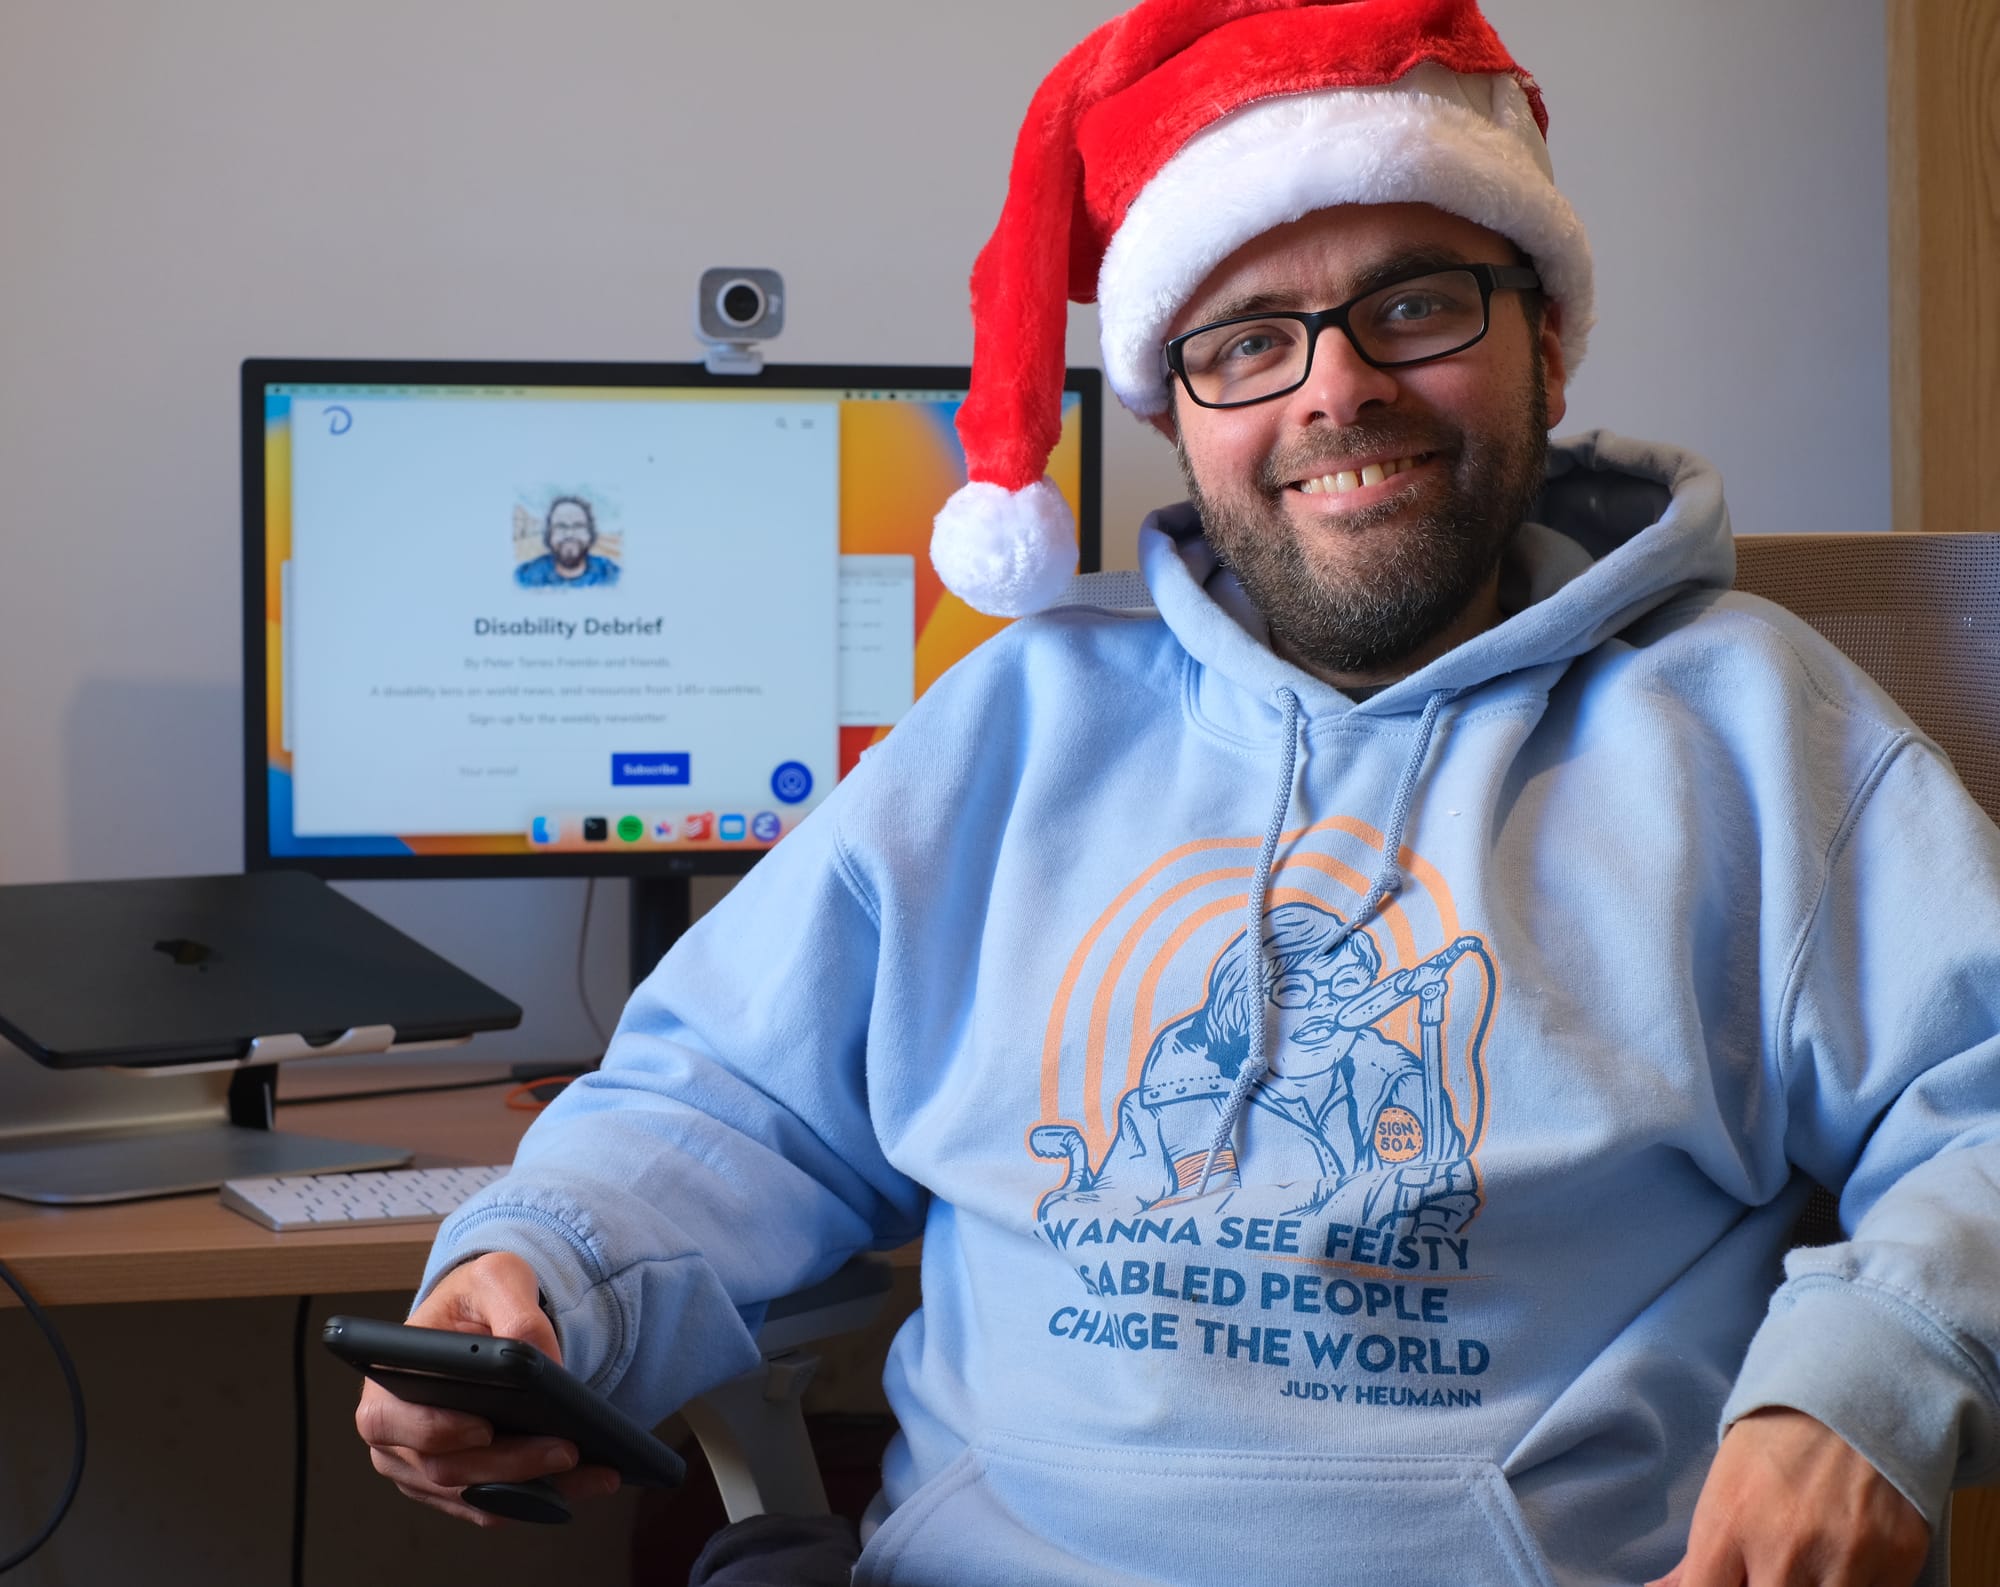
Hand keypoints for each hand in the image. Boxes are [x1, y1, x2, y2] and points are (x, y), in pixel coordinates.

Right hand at [354, 1251, 621, 1526]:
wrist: (482, 1324)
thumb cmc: (475, 1301)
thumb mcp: (496, 1280)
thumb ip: (515, 1311)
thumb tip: (538, 1359)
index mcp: (385, 1385)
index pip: (392, 1422)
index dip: (436, 1430)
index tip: (485, 1429)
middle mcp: (394, 1439)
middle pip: (446, 1469)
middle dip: (511, 1463)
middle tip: (567, 1449)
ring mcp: (422, 1471)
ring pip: (476, 1496)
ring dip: (537, 1489)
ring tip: (593, 1470)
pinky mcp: (456, 1489)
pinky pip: (495, 1506)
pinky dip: (540, 1499)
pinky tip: (586, 1481)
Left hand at [1648, 1408, 1930, 1586]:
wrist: (1851, 1397)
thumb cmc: (1775, 1445)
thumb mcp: (1723, 1489)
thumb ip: (1700, 1557)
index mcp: (1728, 1527)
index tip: (1727, 1580)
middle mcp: (1783, 1550)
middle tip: (1768, 1569)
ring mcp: (1843, 1562)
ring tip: (1808, 1564)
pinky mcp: (1896, 1564)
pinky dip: (1856, 1585)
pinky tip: (1848, 1564)